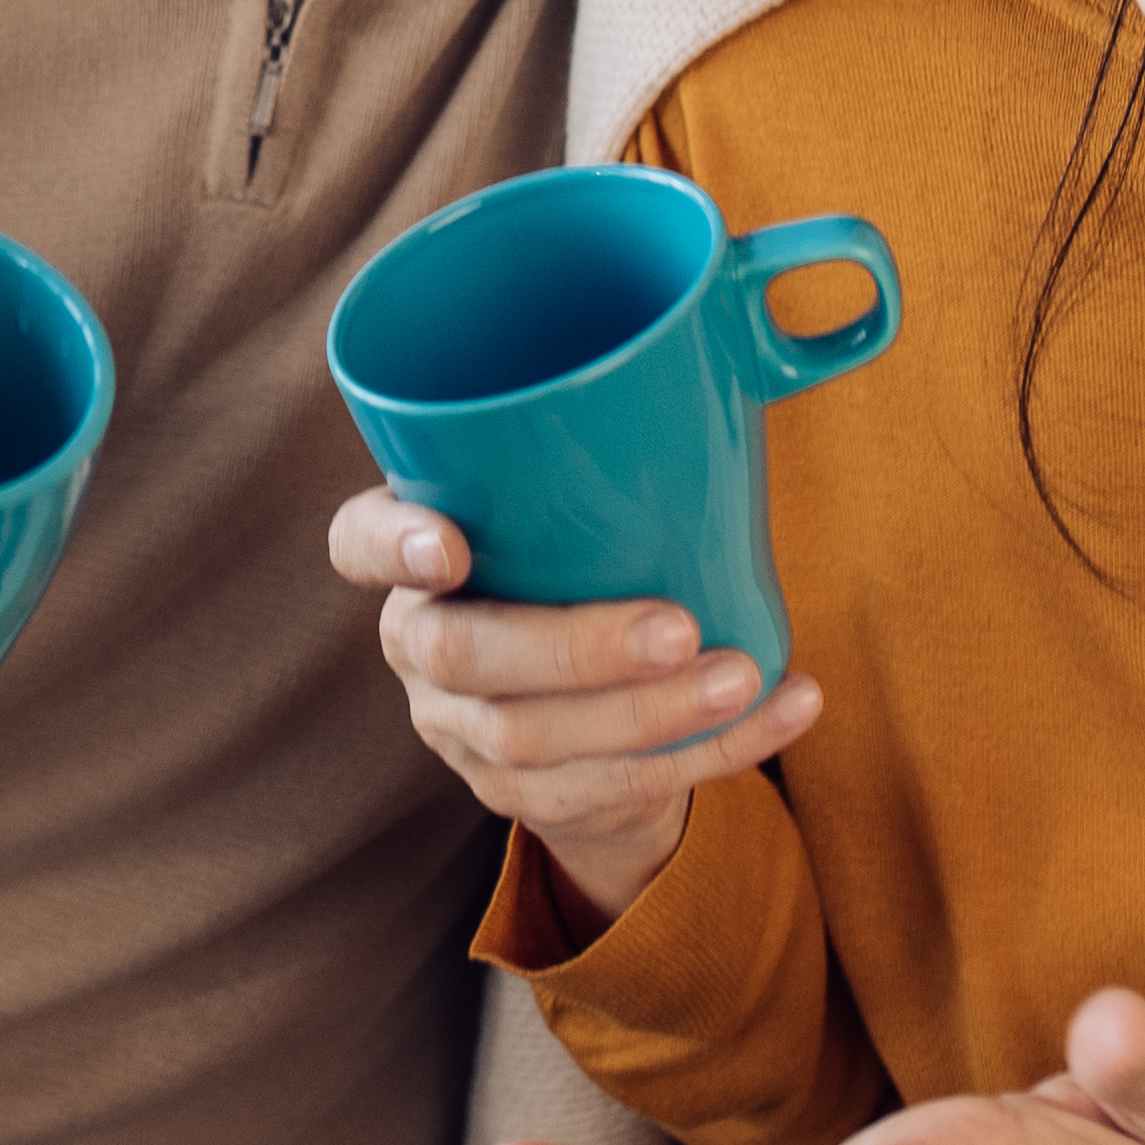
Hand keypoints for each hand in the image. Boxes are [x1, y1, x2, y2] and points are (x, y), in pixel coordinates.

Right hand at [329, 488, 820, 928]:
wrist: (582, 712)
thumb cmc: (581, 564)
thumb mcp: (567, 510)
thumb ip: (597, 452)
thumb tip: (728, 345)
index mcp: (411, 559)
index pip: (358, 542)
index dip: (390, 545)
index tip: (450, 544)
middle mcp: (419, 648)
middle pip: (467, 657)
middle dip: (576, 648)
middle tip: (678, 628)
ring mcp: (464, 734)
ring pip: (538, 742)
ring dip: (652, 715)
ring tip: (742, 676)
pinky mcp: (522, 799)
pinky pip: (614, 789)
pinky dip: (717, 752)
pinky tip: (786, 709)